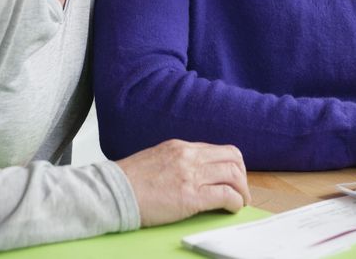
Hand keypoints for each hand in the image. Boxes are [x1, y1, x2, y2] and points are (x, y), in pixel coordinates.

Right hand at [116, 139, 250, 226]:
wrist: (113, 193)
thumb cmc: (129, 181)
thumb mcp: (156, 159)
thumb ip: (177, 161)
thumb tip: (192, 171)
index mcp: (180, 147)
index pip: (218, 149)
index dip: (231, 164)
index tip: (232, 177)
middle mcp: (189, 156)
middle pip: (232, 158)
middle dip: (242, 175)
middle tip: (241, 190)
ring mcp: (191, 175)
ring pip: (233, 175)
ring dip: (242, 190)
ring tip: (240, 201)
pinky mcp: (191, 197)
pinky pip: (226, 195)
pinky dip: (235, 202)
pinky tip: (232, 208)